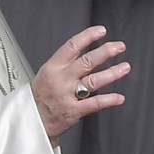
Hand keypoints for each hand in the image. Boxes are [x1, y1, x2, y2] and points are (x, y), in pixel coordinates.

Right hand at [31, 25, 129, 139]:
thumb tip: (84, 49)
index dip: (88, 36)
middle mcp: (61, 79)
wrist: (28, 122)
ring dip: (112, 73)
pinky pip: (94, 104)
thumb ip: (65, 63)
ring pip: (93, 81)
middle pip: (86, 61)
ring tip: (125, 67)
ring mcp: (67, 95)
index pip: (72, 46)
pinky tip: (119, 97)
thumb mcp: (46, 73)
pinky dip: (108, 100)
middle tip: (119, 47)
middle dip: (105, 52)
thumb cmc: (39, 97)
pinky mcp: (73, 112)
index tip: (101, 31)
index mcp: (53, 67)